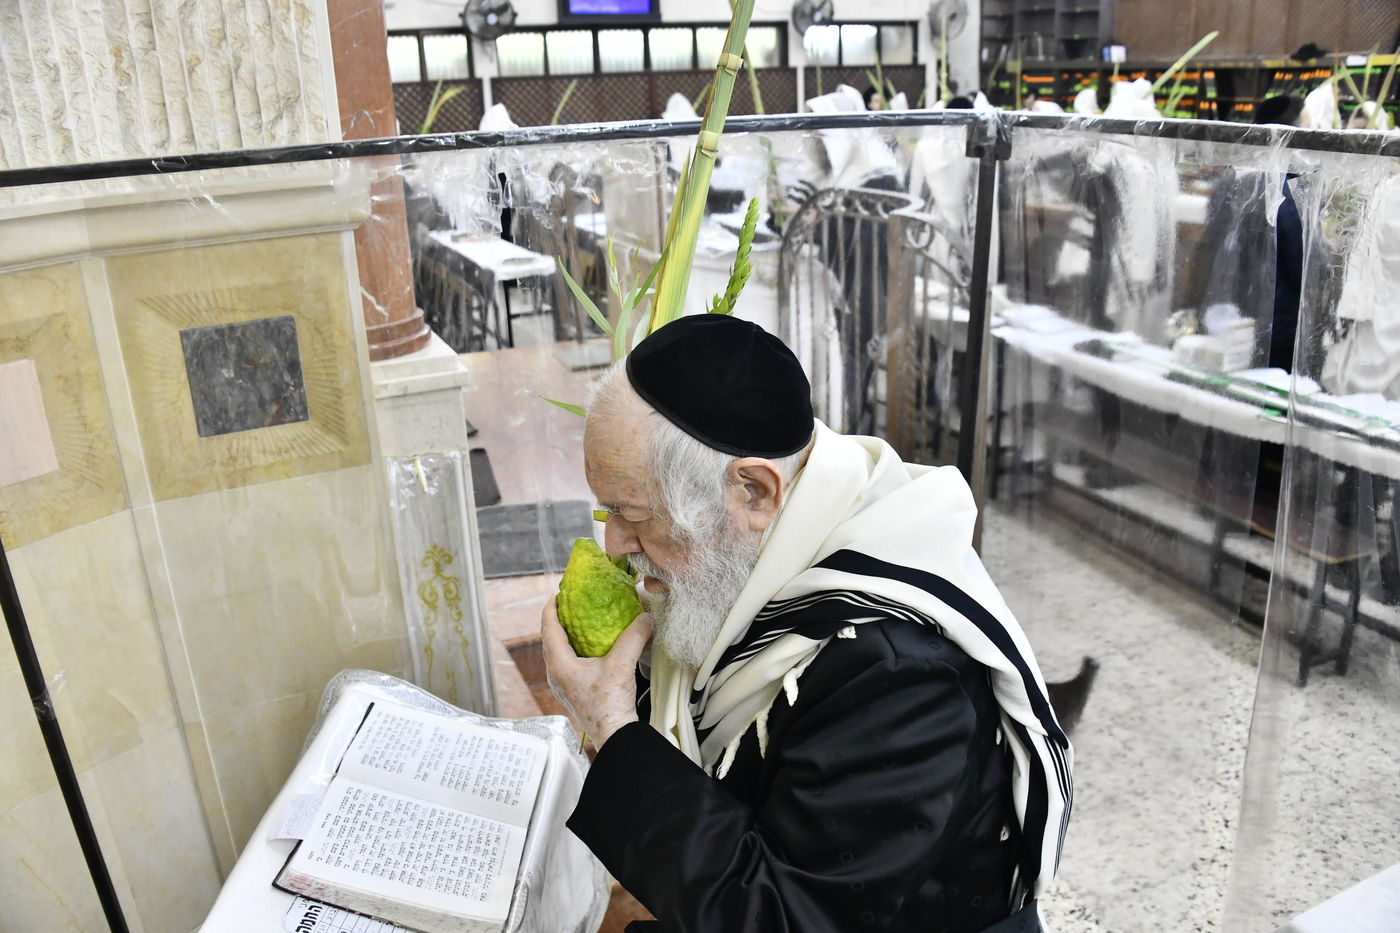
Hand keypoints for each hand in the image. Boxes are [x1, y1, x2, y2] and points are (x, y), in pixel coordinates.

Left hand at [540, 596, 652, 748]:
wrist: (615, 736)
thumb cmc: (610, 705)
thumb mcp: (622, 664)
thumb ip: (634, 636)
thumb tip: (645, 616)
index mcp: (559, 665)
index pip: (548, 627)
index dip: (552, 607)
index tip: (560, 592)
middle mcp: (556, 674)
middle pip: (551, 638)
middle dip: (560, 619)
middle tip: (573, 602)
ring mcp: (563, 685)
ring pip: (559, 651)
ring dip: (568, 634)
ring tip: (583, 620)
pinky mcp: (574, 691)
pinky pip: (569, 662)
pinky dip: (577, 648)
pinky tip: (595, 646)